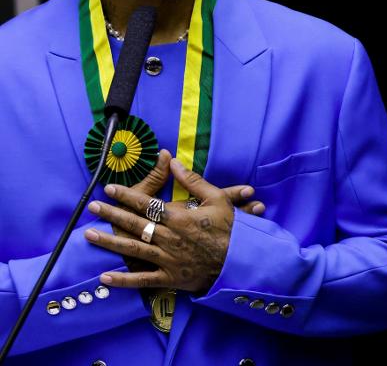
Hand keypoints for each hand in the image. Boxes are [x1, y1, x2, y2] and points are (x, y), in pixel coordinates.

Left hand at [85, 158, 262, 292]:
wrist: (241, 262)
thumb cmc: (230, 229)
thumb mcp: (216, 198)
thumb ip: (192, 180)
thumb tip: (173, 162)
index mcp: (178, 217)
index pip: (146, 204)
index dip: (126, 195)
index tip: (109, 188)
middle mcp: (168, 238)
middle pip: (134, 224)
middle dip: (111, 214)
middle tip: (92, 207)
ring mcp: (167, 260)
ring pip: (132, 250)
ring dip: (109, 242)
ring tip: (89, 235)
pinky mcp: (169, 278)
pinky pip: (142, 280)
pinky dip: (123, 280)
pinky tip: (105, 277)